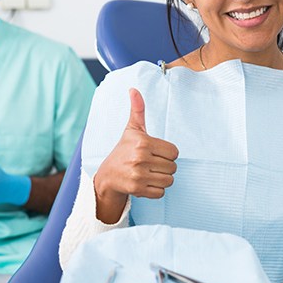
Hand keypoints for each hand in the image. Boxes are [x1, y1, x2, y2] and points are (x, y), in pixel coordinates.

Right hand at [94, 88, 178, 221]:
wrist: (107, 175)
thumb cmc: (123, 150)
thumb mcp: (132, 130)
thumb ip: (137, 110)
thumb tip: (134, 89)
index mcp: (143, 142)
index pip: (174, 152)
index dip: (168, 153)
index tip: (155, 153)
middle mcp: (140, 158)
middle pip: (173, 167)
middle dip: (165, 167)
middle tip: (151, 164)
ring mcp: (138, 175)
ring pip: (169, 181)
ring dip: (162, 179)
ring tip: (149, 173)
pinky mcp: (137, 190)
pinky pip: (161, 193)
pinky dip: (156, 190)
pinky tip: (145, 183)